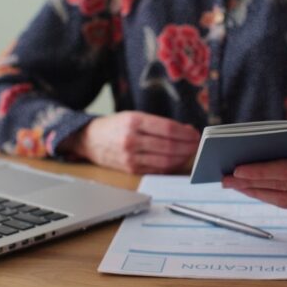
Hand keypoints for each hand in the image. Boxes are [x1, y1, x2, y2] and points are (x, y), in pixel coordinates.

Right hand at [60, 111, 200, 173]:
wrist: (89, 140)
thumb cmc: (116, 126)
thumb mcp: (136, 116)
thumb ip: (161, 124)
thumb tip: (187, 130)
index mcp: (133, 122)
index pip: (168, 129)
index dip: (186, 133)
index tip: (196, 134)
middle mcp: (131, 140)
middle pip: (169, 146)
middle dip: (188, 146)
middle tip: (198, 144)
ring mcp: (130, 157)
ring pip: (165, 160)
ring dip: (183, 157)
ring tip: (191, 152)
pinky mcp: (130, 170)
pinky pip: (157, 169)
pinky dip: (171, 166)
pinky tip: (178, 160)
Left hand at [222, 130, 286, 216]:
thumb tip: (263, 149)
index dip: (261, 172)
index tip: (237, 169)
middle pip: (283, 187)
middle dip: (251, 184)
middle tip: (227, 178)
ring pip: (286, 200)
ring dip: (258, 193)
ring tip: (237, 185)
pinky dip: (275, 197)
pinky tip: (259, 190)